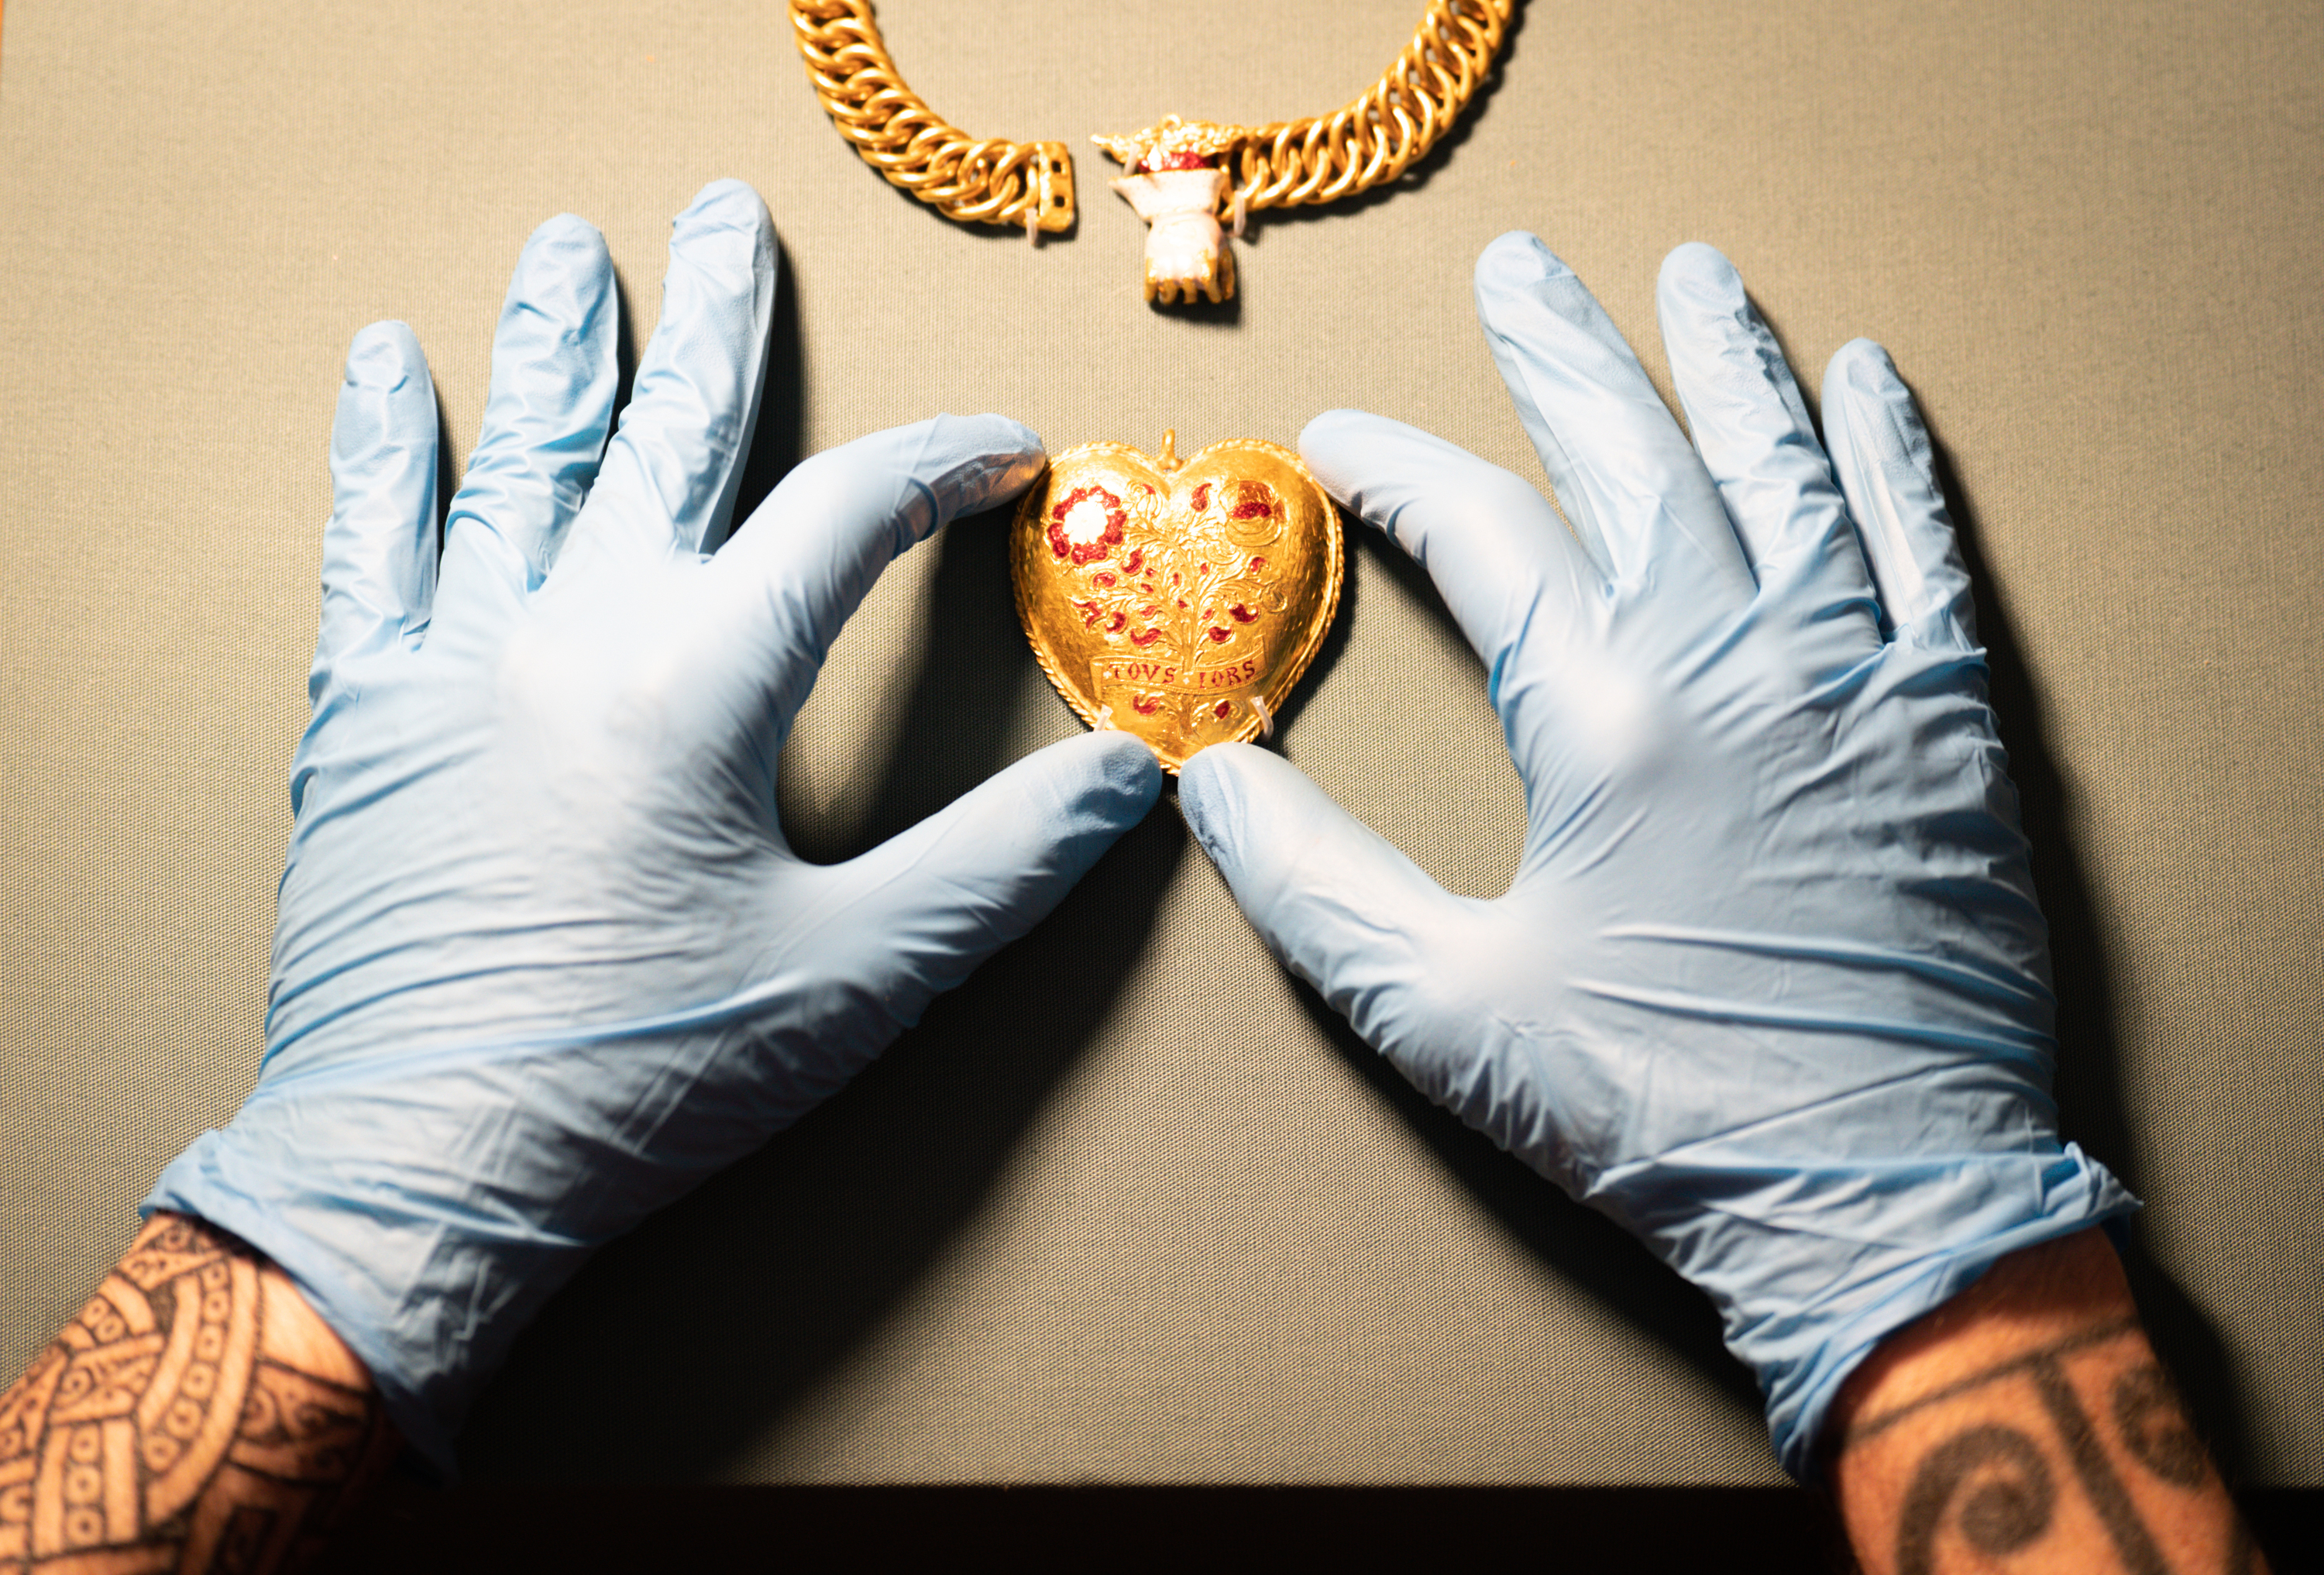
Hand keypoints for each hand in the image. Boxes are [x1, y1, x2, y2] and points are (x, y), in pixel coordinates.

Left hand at [145, 181, 1159, 1468]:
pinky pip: (372, 544)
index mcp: (702, 687)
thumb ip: (1001, 868)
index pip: (843, 520)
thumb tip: (1130, 784)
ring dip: (559, 343)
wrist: (420, 1171)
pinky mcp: (369, 712)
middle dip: (719, 317)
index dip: (936, 465)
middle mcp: (575, 636)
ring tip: (575, 247)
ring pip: (522, 458)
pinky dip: (380, 449)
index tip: (997, 447)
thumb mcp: (859, 983)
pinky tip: (383, 365)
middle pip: (671, 433)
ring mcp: (457, 660)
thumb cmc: (644, 1081)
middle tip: (733, 219)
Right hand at [1177, 234, 2133, 1475]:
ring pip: (1784, 470)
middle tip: (1519, 269)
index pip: (1488, 537)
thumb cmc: (1658, 1108)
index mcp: (1607, 719)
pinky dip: (1892, 456)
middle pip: (1636, 457)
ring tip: (1691, 275)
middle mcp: (1738, 662)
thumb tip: (1210, 783)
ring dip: (1730, 362)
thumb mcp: (1441, 1011)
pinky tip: (1865, 384)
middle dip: (1564, 352)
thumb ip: (1312, 886)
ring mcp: (1858, 678)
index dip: (1402, 472)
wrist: (1879, 1195)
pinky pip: (1924, 548)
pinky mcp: (1951, 724)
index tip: (1344, 439)